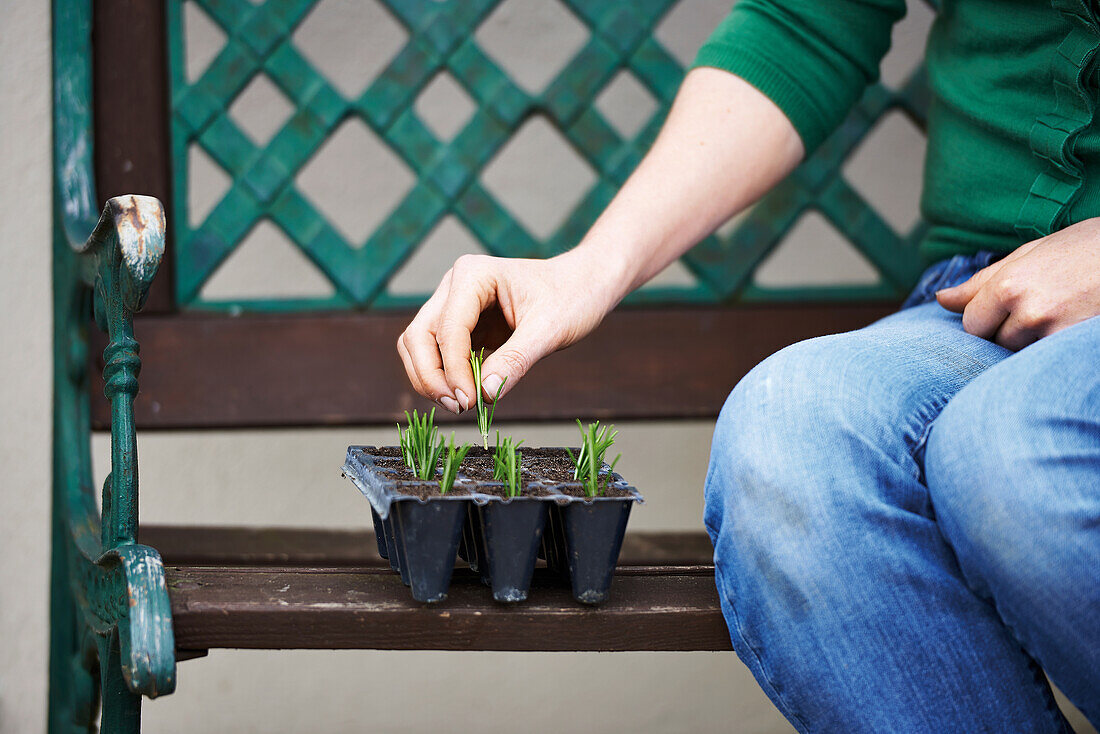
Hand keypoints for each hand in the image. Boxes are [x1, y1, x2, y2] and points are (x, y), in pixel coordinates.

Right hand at [397, 248, 626, 412]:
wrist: (584, 284)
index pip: (447, 328)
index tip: (469, 402)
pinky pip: (437, 353)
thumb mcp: (550, 330)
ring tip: (460, 405)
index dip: (453, 370)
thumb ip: (516, 360)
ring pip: (419, 346)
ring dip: (431, 378)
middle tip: (459, 407)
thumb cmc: (572, 296)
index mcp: (473, 275)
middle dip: (431, 376)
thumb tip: (486, 393)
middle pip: (419, 336)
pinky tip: (467, 395)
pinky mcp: (461, 324)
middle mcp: (454, 286)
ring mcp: (453, 304)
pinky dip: (444, 376)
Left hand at [936, 218, 1099, 349]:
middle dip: (1006, 331)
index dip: (985, 319)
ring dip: (1030, 341)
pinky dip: (1050, 348)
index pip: (971, 324)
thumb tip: (940, 299)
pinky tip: (1066, 324)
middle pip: (993, 343)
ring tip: (1056, 313)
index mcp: (1008, 284)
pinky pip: (1044, 358)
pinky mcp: (1072, 344)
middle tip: (1037, 308)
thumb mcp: (1030, 254)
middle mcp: (1027, 311)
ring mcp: (1053, 332)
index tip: (1006, 309)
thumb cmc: (1084, 247)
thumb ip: (981, 281)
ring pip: (1019, 353)